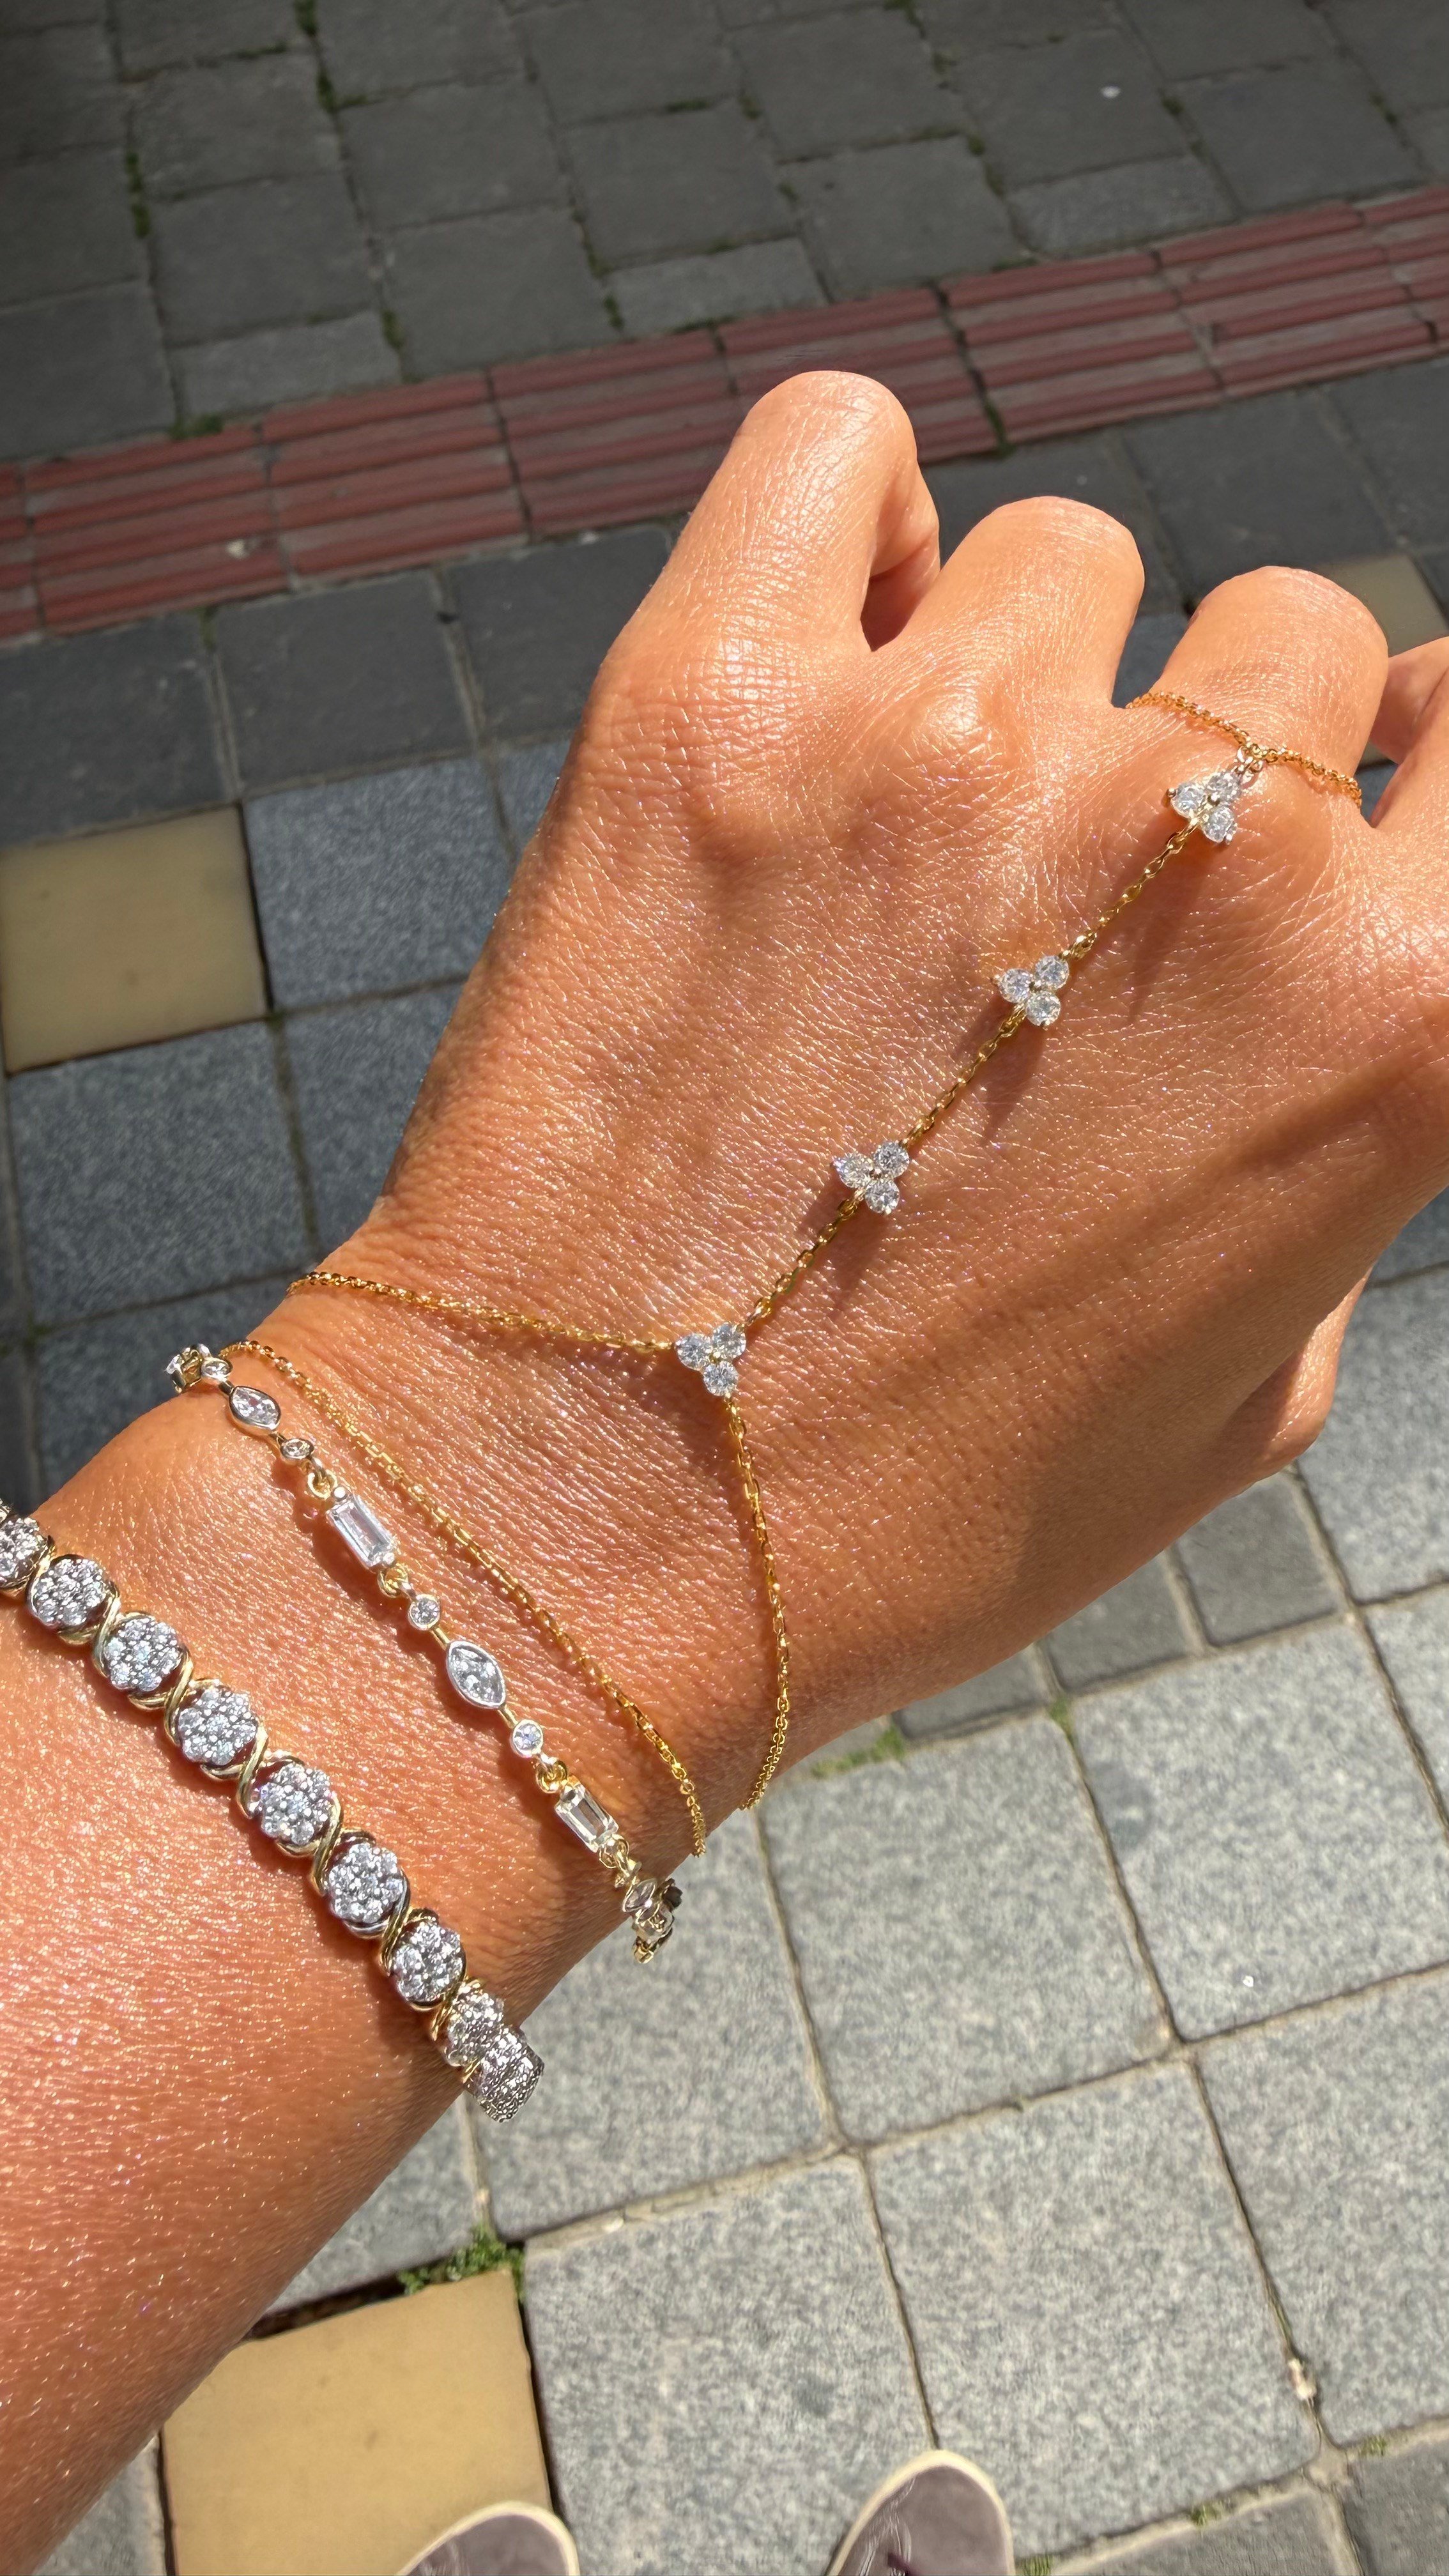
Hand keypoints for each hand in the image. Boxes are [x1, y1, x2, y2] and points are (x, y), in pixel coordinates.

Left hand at [286, 370, 1448, 1820]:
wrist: (588, 1535)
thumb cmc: (931, 1506)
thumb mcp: (1255, 1387)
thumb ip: (1352, 1133)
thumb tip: (1367, 915)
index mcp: (1393, 1018)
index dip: (1396, 760)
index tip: (1321, 801)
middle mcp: (1207, 852)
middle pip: (1281, 626)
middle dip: (1195, 753)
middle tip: (1054, 908)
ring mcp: (950, 757)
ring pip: (1062, 560)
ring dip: (1010, 680)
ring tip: (895, 852)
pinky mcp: (706, 703)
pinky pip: (831, 445)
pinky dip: (844, 517)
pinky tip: (819, 652)